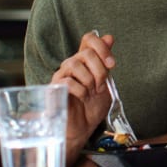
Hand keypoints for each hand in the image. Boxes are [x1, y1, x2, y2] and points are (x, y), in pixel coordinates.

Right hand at [51, 32, 113, 151]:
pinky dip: (80, 91)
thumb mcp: (106, 83)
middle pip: (86, 53)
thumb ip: (106, 62)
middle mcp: (71, 64)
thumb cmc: (92, 107)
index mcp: (84, 61)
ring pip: (75, 64)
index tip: (112, 64)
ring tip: (90, 94)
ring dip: (89, 81)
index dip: (102, 47)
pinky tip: (82, 98)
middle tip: (100, 86)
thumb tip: (109, 37)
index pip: (89, 38)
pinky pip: (68, 81)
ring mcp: (61, 75)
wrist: (82, 129)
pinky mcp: (54, 88)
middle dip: (100, 71)